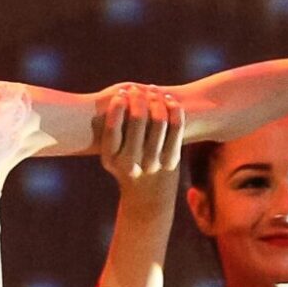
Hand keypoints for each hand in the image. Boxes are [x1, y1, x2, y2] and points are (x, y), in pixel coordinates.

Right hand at [96, 83, 183, 197]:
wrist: (147, 197)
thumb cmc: (125, 165)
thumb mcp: (112, 154)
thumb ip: (113, 129)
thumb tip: (118, 94)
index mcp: (111, 159)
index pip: (112, 128)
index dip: (117, 106)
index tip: (121, 93)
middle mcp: (130, 163)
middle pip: (136, 119)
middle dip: (137, 97)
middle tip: (137, 88)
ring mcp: (152, 163)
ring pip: (158, 120)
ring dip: (156, 99)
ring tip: (153, 90)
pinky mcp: (171, 161)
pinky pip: (176, 127)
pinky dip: (174, 109)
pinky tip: (169, 100)